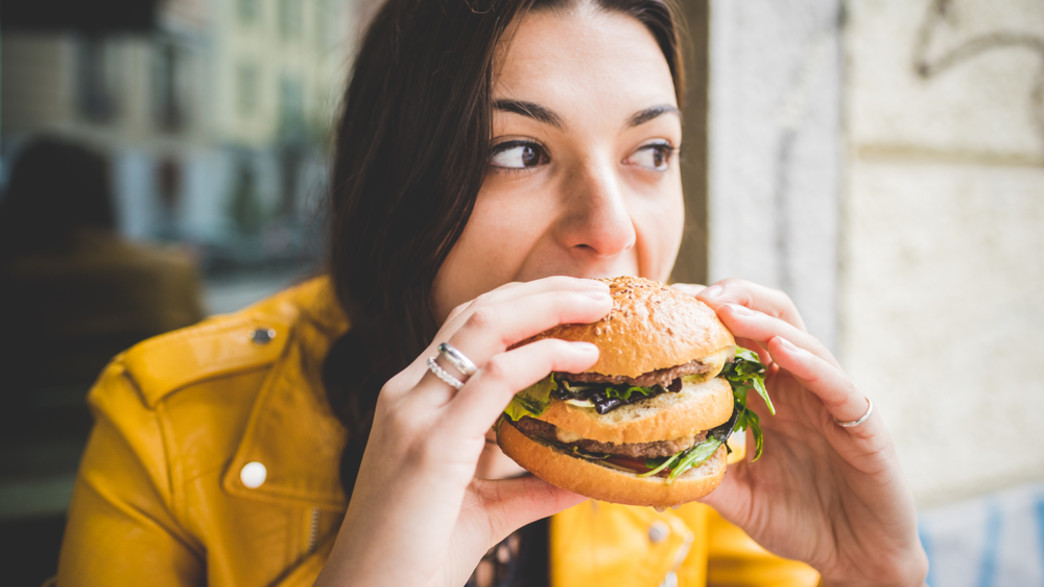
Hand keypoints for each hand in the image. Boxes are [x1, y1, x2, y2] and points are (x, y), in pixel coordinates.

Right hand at [316, 277, 611, 586]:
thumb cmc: (419, 557)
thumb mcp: (485, 510)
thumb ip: (531, 486)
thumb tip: (585, 476)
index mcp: (413, 401)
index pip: (467, 328)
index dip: (523, 304)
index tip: (575, 302)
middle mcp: (407, 394)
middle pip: (477, 311)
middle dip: (542, 290)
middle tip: (598, 288)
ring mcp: (414, 413)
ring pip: (483, 325)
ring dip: (547, 305)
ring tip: (598, 302)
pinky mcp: (431, 443)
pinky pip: (494, 378)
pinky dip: (542, 356)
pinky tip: (581, 358)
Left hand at [676, 278, 927, 585]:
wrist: (858, 558)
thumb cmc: (802, 523)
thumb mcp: (739, 499)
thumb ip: (704, 477)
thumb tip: (648, 466)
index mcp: (768, 398)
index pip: (736, 341)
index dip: (705, 320)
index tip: (665, 307)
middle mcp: (798, 389)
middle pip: (770, 320)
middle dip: (733, 298)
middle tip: (692, 295)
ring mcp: (830, 400)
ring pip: (800, 340)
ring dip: (762, 320)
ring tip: (726, 307)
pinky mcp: (861, 422)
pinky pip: (835, 383)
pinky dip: (808, 362)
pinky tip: (780, 349)